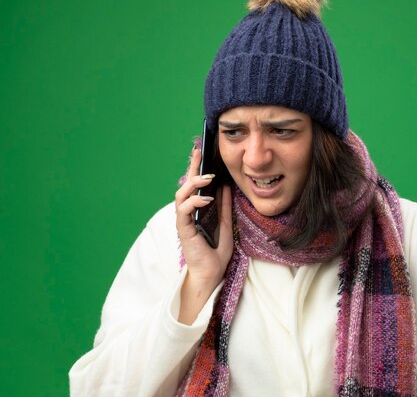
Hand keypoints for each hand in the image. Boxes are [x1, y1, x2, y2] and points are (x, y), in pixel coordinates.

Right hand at [175, 147, 232, 287]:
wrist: (211, 275)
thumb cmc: (216, 254)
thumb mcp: (226, 224)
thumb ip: (224, 207)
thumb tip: (225, 186)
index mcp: (196, 212)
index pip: (194, 187)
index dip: (196, 169)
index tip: (201, 153)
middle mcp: (187, 215)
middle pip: (185, 186)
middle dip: (191, 168)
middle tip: (199, 152)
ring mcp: (183, 222)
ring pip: (181, 196)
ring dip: (193, 184)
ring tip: (207, 178)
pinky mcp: (183, 230)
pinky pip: (183, 211)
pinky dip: (194, 202)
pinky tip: (206, 198)